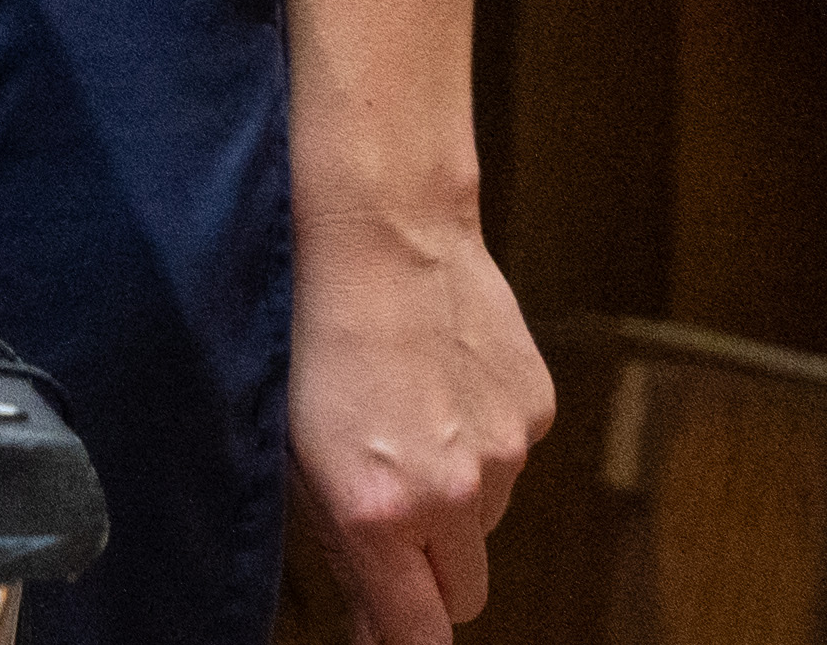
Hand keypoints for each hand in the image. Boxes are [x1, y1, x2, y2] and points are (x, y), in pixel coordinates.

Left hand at [290, 196, 551, 639]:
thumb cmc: (307, 325)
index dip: (401, 640)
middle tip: (389, 530)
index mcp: (378, 514)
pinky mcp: (535, 406)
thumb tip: (369, 615)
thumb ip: (337, 542)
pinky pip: (509, 453)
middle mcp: (454, 495)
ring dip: (454, 499)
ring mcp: (505, 450)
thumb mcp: (290, 447)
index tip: (383, 631)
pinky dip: (479, 439)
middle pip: (465, 592)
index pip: (420, 633)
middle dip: (431, 579)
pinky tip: (434, 380)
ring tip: (401, 420)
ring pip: (488, 518)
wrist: (375, 224)